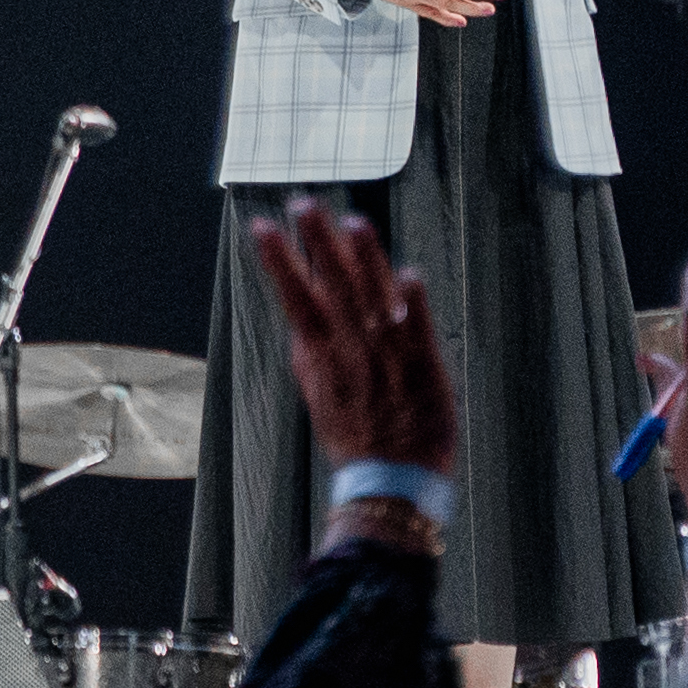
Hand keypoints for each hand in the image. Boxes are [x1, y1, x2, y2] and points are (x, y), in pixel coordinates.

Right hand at [254, 199, 458, 490]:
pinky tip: (408, 273)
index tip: (263, 229)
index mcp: (320, 358)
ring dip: (364, 263)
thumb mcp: (319, 398)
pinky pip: (419, 329)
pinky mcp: (424, 368)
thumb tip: (297, 323)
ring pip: (374, 300)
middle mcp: (351, 352)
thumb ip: (310, 357)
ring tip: (352, 224)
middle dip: (315, 244)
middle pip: (331, 288)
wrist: (391, 482)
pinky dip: (413, 304)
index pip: (296, 298)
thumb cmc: (356, 439)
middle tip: (301, 205)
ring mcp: (388, 359)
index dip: (280, 262)